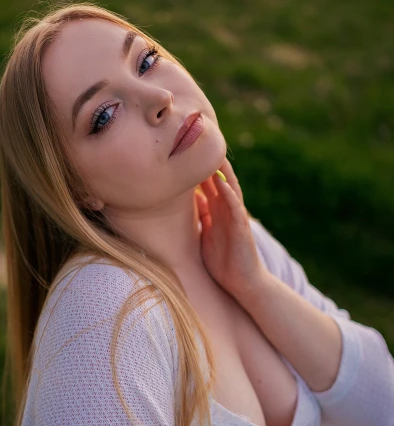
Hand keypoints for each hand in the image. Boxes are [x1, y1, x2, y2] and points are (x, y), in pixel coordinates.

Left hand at [195, 159, 266, 298]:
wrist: (242, 283)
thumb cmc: (223, 261)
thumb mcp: (206, 233)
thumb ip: (202, 215)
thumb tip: (193, 199)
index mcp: (217, 210)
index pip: (208, 183)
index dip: (197, 168)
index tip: (184, 150)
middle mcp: (226, 210)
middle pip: (218, 179)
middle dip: (208, 162)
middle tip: (198, 142)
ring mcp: (235, 217)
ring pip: (229, 188)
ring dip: (222, 172)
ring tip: (213, 154)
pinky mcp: (241, 228)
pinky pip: (235, 208)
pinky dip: (229, 194)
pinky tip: (222, 183)